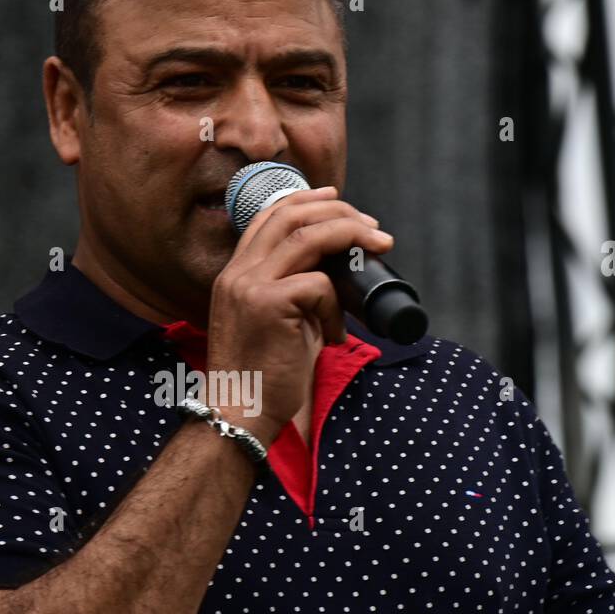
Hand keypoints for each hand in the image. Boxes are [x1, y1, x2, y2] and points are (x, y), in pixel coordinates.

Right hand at [206, 187, 393, 446]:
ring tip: (379, 245)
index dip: (306, 200)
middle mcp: (238, 273)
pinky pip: (320, 285)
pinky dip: (337, 307)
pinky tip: (334, 336)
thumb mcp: (273, 322)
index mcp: (235, 274)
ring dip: (351, 235)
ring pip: (308, 237)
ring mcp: (249, 286)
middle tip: (373, 226)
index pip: (269, 217)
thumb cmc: (262, 376)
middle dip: (339, 212)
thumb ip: (293, 291)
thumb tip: (337, 272)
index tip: (337, 200)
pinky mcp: (268, 305)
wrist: (238, 413)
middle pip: (291, 216)